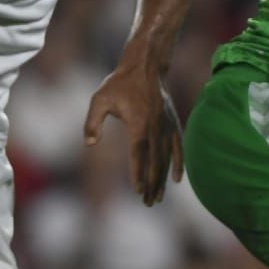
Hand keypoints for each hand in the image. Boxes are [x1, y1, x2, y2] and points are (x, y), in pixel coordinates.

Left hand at [85, 64, 183, 205]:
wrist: (146, 65)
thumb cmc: (120, 83)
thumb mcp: (99, 99)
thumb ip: (92, 122)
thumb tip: (89, 144)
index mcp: (139, 123)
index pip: (139, 154)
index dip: (139, 173)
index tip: (138, 191)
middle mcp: (155, 127)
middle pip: (155, 161)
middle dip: (152, 184)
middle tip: (148, 203)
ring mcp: (166, 125)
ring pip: (167, 157)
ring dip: (163, 179)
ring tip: (159, 198)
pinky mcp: (172, 122)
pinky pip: (178, 146)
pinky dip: (179, 162)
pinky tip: (178, 178)